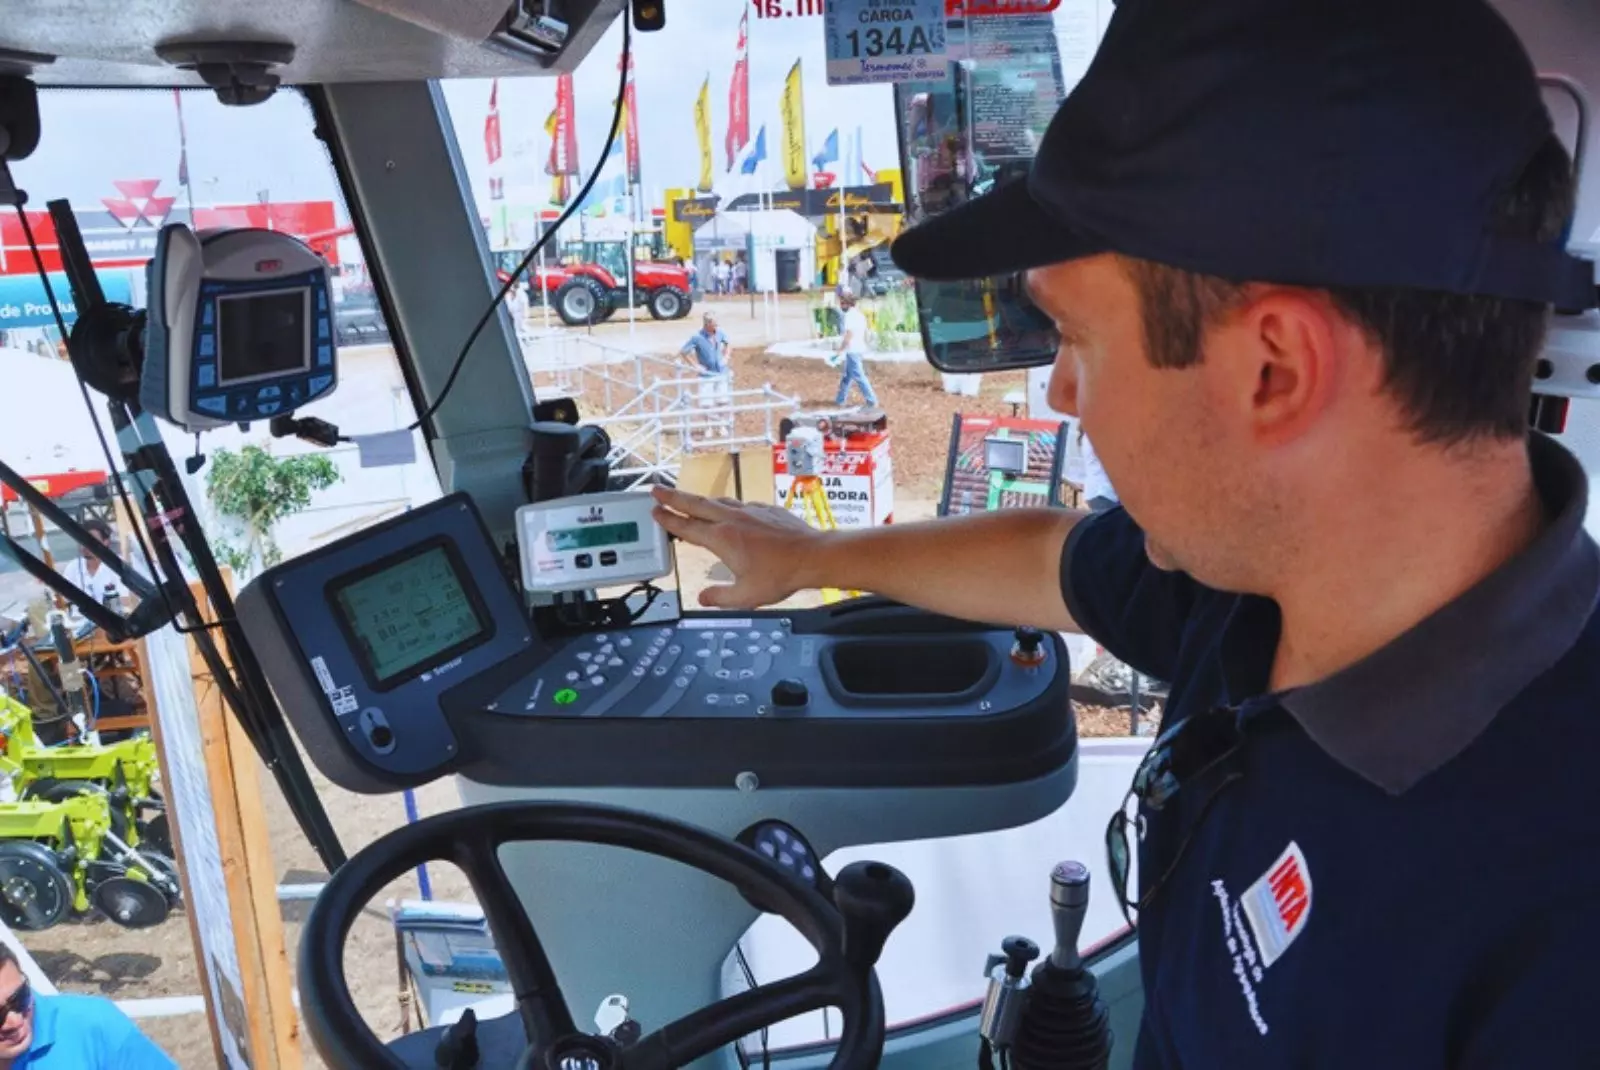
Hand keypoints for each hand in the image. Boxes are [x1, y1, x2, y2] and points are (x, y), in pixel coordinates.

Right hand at [651, 486, 823, 607]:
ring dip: (699, 500)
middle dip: (673, 497)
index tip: (655, 511)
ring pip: (717, 502)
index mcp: (722, 539)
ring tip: (688, 501)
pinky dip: (726, 506)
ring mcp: (750, 511)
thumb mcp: (745, 596)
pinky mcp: (765, 509)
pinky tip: (728, 511)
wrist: (813, 555)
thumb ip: (720, 597)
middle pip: (695, 504)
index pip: (687, 527)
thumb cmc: (780, 576)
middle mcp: (732, 519)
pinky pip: (739, 504)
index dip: (668, 520)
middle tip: (656, 490)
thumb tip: (703, 597)